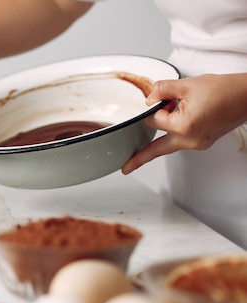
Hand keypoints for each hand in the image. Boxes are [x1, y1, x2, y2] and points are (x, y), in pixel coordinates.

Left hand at [122, 73, 246, 173]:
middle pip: (157, 150)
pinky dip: (176, 131)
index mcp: (184, 126)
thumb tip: (149, 97)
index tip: (157, 100)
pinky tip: (181, 117)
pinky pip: (182, 140)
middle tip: (125, 168)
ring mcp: (198, 144)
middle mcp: (191, 140)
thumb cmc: (226, 90)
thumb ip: (162, 90)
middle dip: (139, 158)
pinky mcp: (203, 142)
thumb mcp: (188, 85)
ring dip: (163, 133)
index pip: (154, 120)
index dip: (154, 107)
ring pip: (169, 144)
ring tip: (161, 123)